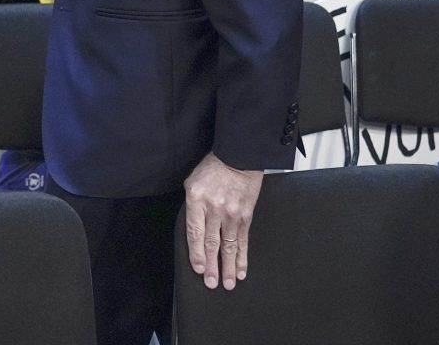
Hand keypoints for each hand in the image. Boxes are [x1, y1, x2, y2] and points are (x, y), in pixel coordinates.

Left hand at [183, 153, 262, 290]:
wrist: (239, 155)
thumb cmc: (214, 168)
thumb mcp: (193, 181)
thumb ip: (192, 206)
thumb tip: (194, 231)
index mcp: (196, 199)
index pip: (195, 232)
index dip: (196, 253)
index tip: (198, 268)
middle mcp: (214, 207)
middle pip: (212, 243)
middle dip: (211, 266)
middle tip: (211, 283)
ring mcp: (232, 212)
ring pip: (229, 245)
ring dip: (229, 267)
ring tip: (229, 283)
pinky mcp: (246, 215)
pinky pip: (243, 239)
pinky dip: (243, 256)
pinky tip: (242, 268)